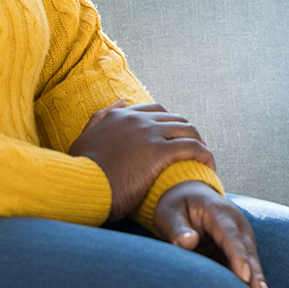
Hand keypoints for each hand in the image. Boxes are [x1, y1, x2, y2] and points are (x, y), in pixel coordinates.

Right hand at [68, 101, 215, 221]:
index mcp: (120, 115)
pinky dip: (204, 155)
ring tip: (205, 161)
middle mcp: (137, 119)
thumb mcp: (83, 139)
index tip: (176, 140)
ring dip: (200, 144)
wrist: (79, 186)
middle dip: (188, 135)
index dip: (170, 125)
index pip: (156, 111)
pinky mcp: (159, 152)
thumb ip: (99, 118)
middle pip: (175, 119)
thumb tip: (121, 101)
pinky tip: (209, 167)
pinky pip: (192, 148)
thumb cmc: (80, 171)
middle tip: (194, 153)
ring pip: (187, 130)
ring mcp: (149, 133)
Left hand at [152, 181, 272, 287]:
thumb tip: (189, 242)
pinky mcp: (239, 251)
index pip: (230, 236)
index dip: (238, 256)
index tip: (243, 276)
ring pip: (252, 264)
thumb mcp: (170, 213)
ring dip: (258, 286)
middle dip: (255, 276)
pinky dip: (253, 287)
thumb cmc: (177, 205)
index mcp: (219, 212)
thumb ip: (177, 228)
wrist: (189, 195)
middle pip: (248, 252)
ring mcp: (241, 238)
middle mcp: (237, 225)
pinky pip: (248, 270)